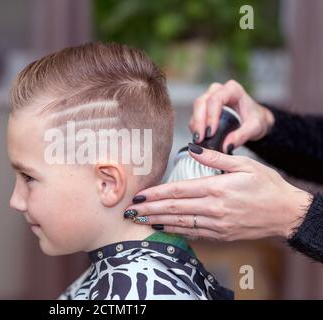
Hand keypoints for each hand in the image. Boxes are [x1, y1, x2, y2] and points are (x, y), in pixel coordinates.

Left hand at [126, 146, 312, 240]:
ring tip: (139, 221)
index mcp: (216, 188)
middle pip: (174, 209)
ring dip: (158, 222)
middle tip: (129, 211)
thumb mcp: (244, 165)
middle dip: (149, 210)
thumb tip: (193, 147)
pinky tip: (162, 228)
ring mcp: (217, 224)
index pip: (178, 191)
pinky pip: (194, 233)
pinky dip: (176, 231)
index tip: (139, 196)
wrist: (287, 213)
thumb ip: (215, 158)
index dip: (155, 194)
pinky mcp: (221, 235)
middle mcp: (214, 208)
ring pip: (180, 223)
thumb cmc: (268, 186)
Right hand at [190, 80, 274, 152]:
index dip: (211, 116)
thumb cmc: (255, 119)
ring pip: (196, 108)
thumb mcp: (255, 127)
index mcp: (232, 90)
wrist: (253, 119)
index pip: (216, 99)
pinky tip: (200, 138)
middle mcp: (218, 91)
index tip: (211, 133)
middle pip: (202, 102)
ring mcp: (209, 97)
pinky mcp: (204, 108)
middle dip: (199, 122)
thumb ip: (242, 136)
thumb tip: (226, 146)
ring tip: (199, 141)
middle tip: (200, 139)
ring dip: (195, 125)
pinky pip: (195, 116)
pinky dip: (195, 127)